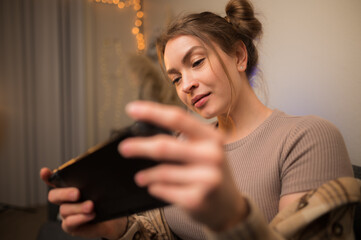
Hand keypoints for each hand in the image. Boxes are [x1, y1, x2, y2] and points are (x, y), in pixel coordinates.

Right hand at [40, 168, 126, 238]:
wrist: (112, 221)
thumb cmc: (105, 201)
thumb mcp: (101, 188)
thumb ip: (96, 179)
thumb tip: (100, 168)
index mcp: (69, 187)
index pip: (53, 180)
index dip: (47, 176)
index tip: (45, 171)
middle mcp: (64, 200)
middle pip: (54, 195)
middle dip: (64, 193)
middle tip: (77, 193)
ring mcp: (66, 213)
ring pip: (64, 209)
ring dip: (78, 207)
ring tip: (91, 206)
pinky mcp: (71, 226)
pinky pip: (69, 223)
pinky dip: (80, 218)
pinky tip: (91, 215)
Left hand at [119, 101, 247, 230]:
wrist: (229, 207)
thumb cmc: (211, 174)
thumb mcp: (206, 151)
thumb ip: (184, 140)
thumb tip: (146, 135)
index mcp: (212, 137)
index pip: (178, 119)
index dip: (152, 112)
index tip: (131, 109)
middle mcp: (212, 155)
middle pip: (165, 146)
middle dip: (140, 147)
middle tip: (124, 148)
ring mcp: (207, 178)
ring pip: (162, 172)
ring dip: (146, 175)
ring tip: (140, 177)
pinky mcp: (197, 199)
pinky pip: (164, 190)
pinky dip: (155, 188)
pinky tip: (154, 187)